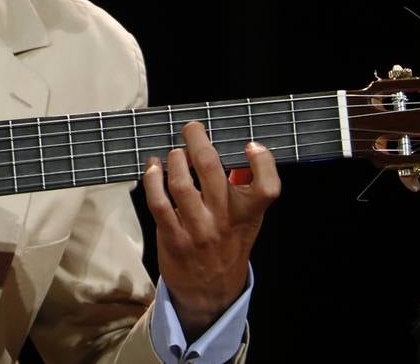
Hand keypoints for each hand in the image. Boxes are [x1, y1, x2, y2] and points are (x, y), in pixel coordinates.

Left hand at [143, 121, 278, 339]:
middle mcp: (224, 220)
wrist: (210, 291)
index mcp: (248, 214)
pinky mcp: (173, 236)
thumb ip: (244, 189)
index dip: (263, 162)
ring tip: (174, 153)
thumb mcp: (247, 221)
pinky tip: (153, 167)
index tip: (250, 145)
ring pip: (180, 182)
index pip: (267, 187)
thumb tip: (237, 151)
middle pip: (211, 170)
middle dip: (198, 140)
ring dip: (173, 158)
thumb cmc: (228, 245)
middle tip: (192, 127)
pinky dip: (152, 178)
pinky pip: (158, 201)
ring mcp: (197, 228)